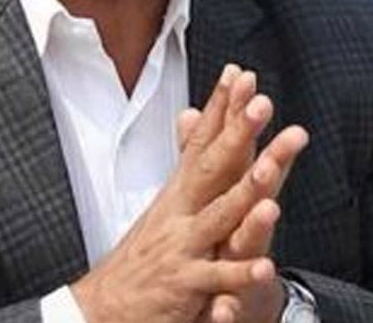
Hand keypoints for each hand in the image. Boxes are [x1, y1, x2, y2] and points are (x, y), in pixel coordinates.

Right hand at [70, 65, 302, 322]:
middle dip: (238, 133)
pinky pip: (217, 280)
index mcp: (178, 194)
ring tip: (271, 172)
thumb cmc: (141, 258)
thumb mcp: (164, 205)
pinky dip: (238, 274)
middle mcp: (179, 213)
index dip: (220, 106)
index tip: (238, 73)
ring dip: (245, 195)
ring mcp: (183, 247)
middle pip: (212, 166)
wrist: (101, 310)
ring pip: (219, 217)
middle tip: (261, 103)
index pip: (202, 141)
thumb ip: (187, 160)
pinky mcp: (185, 286)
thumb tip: (191, 115)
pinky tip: (264, 267)